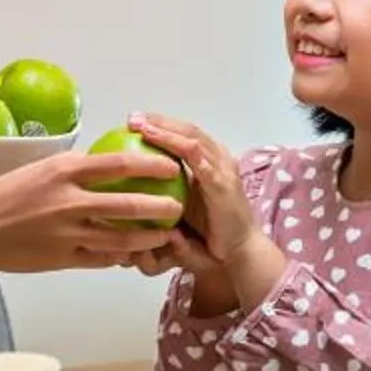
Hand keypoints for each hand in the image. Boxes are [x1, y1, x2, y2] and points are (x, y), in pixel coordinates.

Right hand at [0, 147, 182, 273]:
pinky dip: (121, 256)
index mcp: (63, 171)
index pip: (118, 163)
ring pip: (121, 237)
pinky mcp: (64, 258)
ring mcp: (67, 233)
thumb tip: (104, 163)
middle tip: (179, 206)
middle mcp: (68, 201)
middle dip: (160, 206)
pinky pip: (102, 258)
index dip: (151, 164)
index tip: (171, 165)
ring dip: (148, 237)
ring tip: (166, 235)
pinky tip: (134, 254)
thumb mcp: (39, 169)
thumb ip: (72, 168)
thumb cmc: (4, 196)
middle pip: (127, 203)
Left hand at [118, 114, 257, 260]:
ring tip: (139, 124)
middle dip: (159, 120)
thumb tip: (133, 183)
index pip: (185, 135)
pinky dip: (175, 145)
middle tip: (132, 117)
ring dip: (163, 128)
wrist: (237, 252)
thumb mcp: (184, 205)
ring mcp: (222, 170)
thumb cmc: (210, 232)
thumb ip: (167, 190)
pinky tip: (154, 140)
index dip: (161, 125)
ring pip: (191, 138)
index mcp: (212, 162)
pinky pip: (197, 159)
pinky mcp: (221, 184)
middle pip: (187, 130)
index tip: (135, 121)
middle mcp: (219, 160)